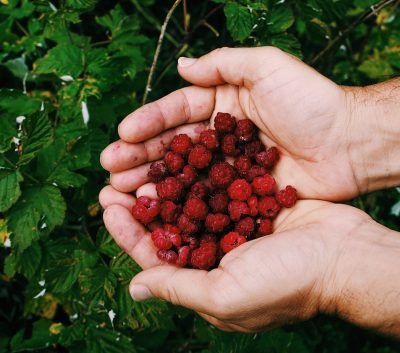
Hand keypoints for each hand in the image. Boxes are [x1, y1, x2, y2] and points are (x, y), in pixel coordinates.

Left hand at [100, 189, 399, 335]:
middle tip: (114, 179)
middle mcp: (214, 254)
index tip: (107, 205)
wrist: (342, 255)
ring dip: (165, 184)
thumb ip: (179, 289)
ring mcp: (232, 227)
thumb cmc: (287, 282)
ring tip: (141, 163)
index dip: (128, 230)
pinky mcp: (249, 204)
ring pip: (188, 203)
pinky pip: (215, 187)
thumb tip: (135, 287)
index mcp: (204, 281)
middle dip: (141, 203)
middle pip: (167, 226)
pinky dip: (197, 173)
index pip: (154, 255)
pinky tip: (182, 156)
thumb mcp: (226, 295)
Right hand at [101, 46, 363, 201]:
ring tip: (121, 190)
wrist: (349, 143)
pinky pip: (204, 198)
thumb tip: (182, 66)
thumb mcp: (268, 67)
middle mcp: (219, 136)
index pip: (177, 111)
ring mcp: (227, 167)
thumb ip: (224, 65)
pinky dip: (180, 205)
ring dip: (151, 181)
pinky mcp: (238, 193)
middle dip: (140, 155)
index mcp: (222, 104)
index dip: (150, 122)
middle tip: (111, 167)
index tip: (124, 133)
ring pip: (182, 174)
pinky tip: (157, 211)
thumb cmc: (311, 101)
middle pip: (172, 145)